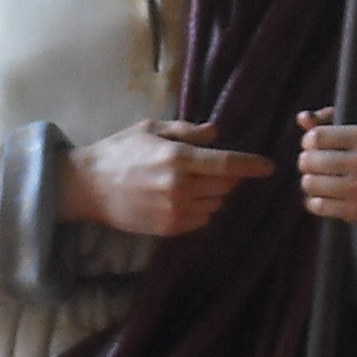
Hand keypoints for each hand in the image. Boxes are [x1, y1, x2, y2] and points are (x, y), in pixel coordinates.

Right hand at [62, 118, 273, 236]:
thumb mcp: (150, 129)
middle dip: (226, 177)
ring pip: (215, 204)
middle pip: (225, 186)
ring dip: (213, 194)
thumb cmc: (119, 151)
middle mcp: (179, 186)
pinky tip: (182, 198)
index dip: (251, 165)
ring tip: (190, 182)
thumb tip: (217, 133)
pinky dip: (201, 209)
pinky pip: (202, 220)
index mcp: (176, 157)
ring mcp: (174, 210)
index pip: (226, 164)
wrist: (88, 187)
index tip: (269, 167)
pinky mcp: (169, 228)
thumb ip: (187, 131)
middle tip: (210, 168)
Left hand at [296, 110, 356, 247]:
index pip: (317, 137)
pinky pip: (317, 206)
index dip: (309, 141)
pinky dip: (314, 201)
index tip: (313, 145)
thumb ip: (332, 116)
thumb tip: (302, 119)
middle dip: (306, 161)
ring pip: (309, 184)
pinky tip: (322, 196)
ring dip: (309, 181)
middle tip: (313, 163)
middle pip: (309, 161)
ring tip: (317, 179)